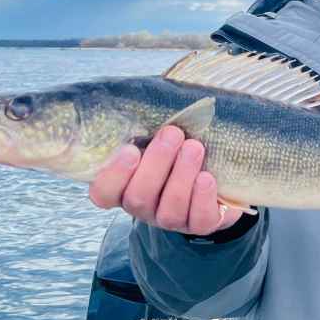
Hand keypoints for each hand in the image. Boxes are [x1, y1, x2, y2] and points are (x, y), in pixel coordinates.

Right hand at [88, 125, 243, 234]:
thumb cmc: (177, 141)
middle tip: (173, 133)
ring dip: (181, 175)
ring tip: (195, 147)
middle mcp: (142, 205)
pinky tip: (207, 177)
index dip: (113, 175)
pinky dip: (202, 197)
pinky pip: (198, 219)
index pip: (103, 192)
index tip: (130, 149)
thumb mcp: (155, 129)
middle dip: (156, 164)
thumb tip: (130, 96)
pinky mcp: (199, 223)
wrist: (216, 167)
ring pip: (168, 209)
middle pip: (137, 197)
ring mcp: (169, 218)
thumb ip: (140, 118)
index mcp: (123, 185)